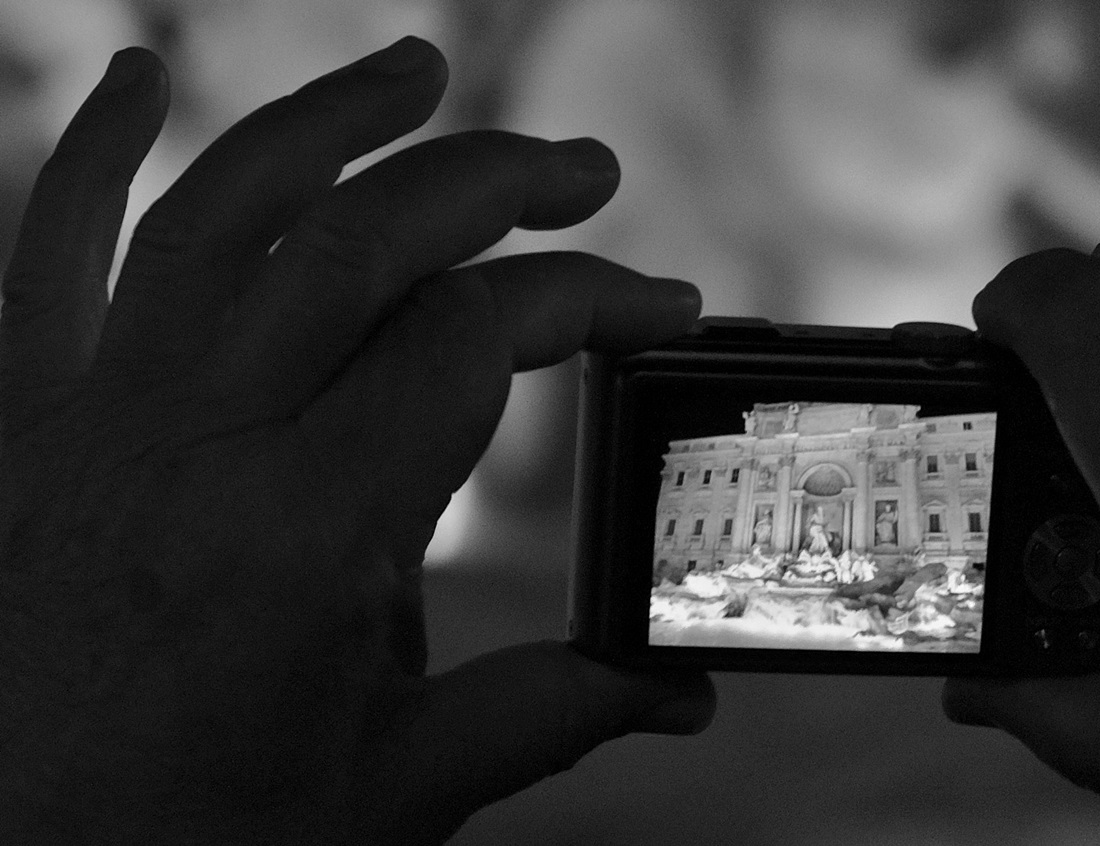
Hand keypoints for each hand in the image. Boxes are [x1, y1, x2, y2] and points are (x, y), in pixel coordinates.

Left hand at [0, 39, 712, 844]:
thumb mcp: (391, 794)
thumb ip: (547, 713)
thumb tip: (681, 694)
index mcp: (305, 535)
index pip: (473, 341)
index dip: (587, 300)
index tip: (659, 305)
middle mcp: (194, 444)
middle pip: (361, 242)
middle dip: (493, 182)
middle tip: (584, 171)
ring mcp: (93, 419)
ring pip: (217, 210)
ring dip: (329, 121)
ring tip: (421, 68)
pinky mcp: (21, 425)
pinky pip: (46, 255)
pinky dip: (87, 151)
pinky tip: (138, 73)